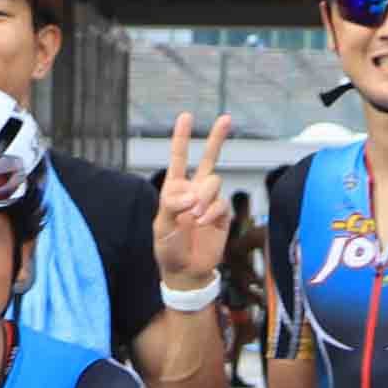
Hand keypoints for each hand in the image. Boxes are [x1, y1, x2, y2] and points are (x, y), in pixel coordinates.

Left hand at [153, 111, 235, 291]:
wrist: (186, 271)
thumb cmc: (168, 248)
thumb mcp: (161, 226)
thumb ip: (173, 206)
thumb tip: (192, 195)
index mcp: (174, 189)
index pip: (178, 158)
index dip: (181, 137)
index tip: (185, 116)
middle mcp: (194, 191)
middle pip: (208, 159)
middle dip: (217, 138)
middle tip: (226, 118)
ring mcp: (210, 202)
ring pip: (214, 181)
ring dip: (204, 197)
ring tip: (194, 216)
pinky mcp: (222, 215)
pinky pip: (221, 202)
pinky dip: (211, 212)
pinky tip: (203, 223)